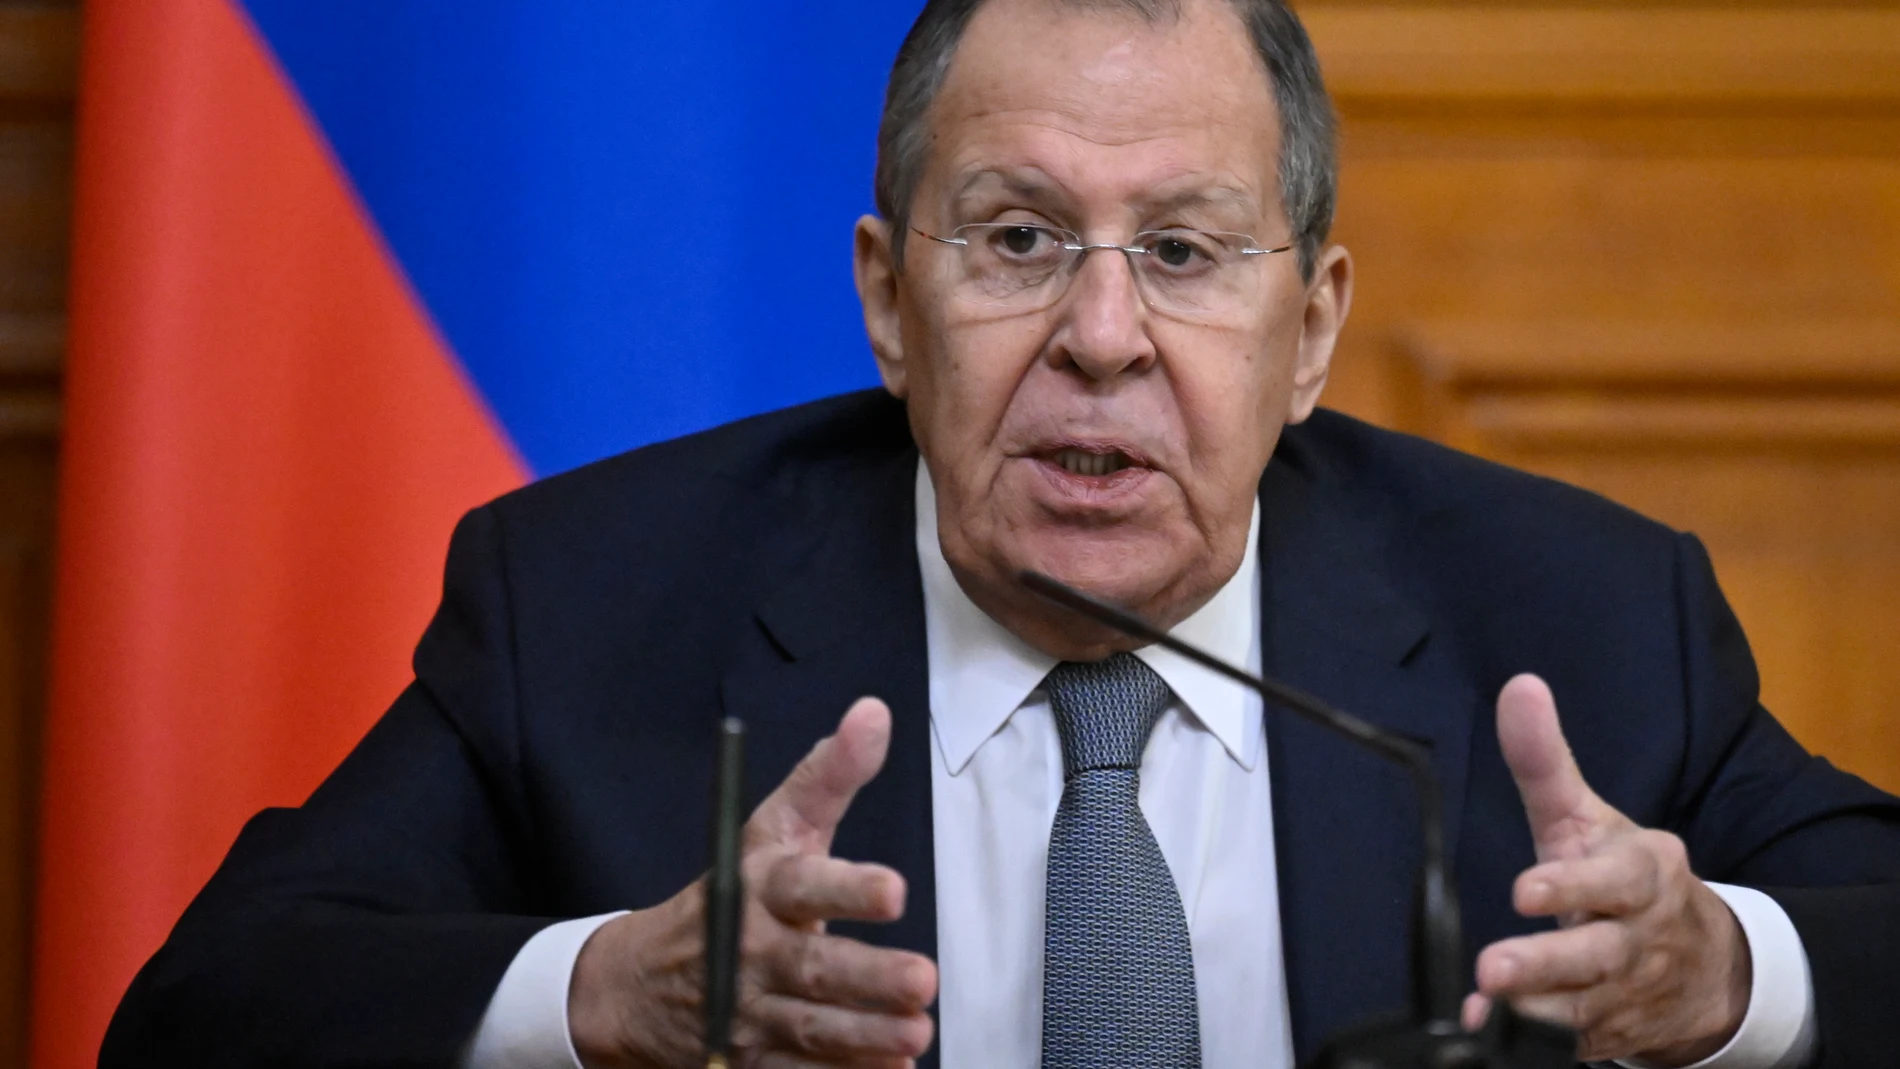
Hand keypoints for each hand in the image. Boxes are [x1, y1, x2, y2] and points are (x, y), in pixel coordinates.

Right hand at [567, 698, 938, 1067]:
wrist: (636, 982)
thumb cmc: (730, 894)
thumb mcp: (773, 827)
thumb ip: (828, 776)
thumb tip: (874, 714)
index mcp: (759, 888)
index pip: (803, 884)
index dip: (846, 887)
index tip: (894, 889)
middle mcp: (751, 951)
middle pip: (812, 969)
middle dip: (868, 978)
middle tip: (923, 979)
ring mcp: (747, 1013)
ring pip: (809, 1030)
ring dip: (864, 1038)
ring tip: (915, 1034)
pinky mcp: (748, 1061)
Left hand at [1465, 675, 1750, 1064]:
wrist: (1706, 967)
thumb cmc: (1626, 879)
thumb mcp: (1589, 819)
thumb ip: (1545, 762)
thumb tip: (1519, 687)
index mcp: (1645, 874)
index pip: (1616, 880)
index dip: (1574, 886)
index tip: (1526, 891)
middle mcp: (1640, 936)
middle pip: (1598, 953)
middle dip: (1548, 962)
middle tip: (1495, 967)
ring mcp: (1627, 990)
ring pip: (1584, 1006)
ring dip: (1534, 1009)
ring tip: (1487, 1003)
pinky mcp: (1610, 1032)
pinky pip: (1574, 1043)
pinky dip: (1532, 1041)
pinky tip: (1485, 1032)